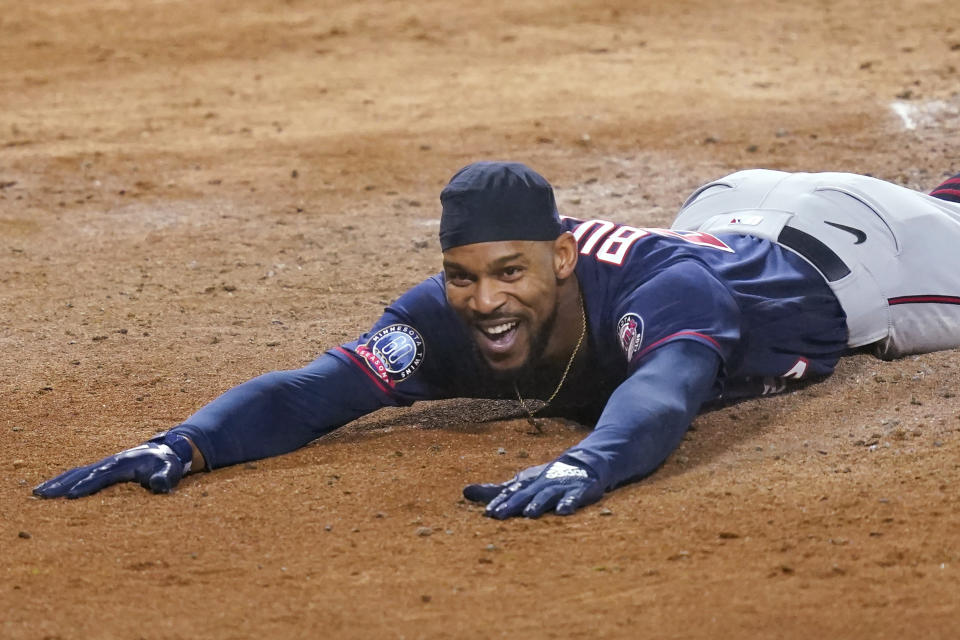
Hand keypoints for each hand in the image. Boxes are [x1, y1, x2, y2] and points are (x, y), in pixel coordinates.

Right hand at [33, 432, 193, 498]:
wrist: (166, 451)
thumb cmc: (167, 464)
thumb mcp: (171, 471)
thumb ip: (165, 478)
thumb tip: (159, 486)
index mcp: (123, 464)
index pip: (101, 476)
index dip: (87, 486)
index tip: (70, 496)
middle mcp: (110, 462)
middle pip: (81, 473)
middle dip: (62, 485)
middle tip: (41, 496)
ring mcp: (104, 464)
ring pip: (76, 472)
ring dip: (57, 482)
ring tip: (37, 493)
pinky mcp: (102, 468)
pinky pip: (79, 473)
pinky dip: (64, 479)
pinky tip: (50, 488)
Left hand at [463, 457, 602, 518]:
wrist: (581, 464)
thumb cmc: (544, 479)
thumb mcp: (520, 483)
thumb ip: (495, 491)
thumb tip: (465, 491)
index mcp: (526, 483)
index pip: (509, 492)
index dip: (499, 502)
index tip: (488, 513)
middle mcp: (540, 484)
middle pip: (524, 494)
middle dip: (512, 504)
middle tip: (499, 515)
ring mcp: (559, 486)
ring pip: (546, 495)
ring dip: (538, 504)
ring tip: (529, 514)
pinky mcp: (578, 490)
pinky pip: (573, 497)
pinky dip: (568, 503)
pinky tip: (563, 512)